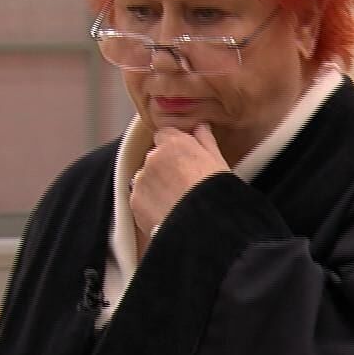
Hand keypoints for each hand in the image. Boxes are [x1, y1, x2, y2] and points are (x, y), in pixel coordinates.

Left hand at [131, 125, 227, 240]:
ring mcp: (141, 180)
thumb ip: (205, 140)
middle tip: (185, 185)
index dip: (176, 148)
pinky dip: (151, 205)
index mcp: (173, 143)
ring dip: (157, 186)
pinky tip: (169, 214)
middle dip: (166, 168)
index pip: (166, 135)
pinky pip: (141, 200)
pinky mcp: (135, 202)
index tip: (186, 160)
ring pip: (147, 179)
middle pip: (155, 158)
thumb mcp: (218, 162)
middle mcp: (152, 158)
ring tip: (178, 203)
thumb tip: (202, 127)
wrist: (201, 227)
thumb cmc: (215, 193)